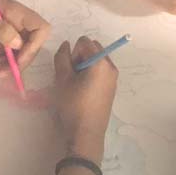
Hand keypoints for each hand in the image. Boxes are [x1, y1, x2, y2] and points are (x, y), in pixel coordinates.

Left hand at [0, 0, 50, 77]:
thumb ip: (0, 30)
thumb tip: (19, 45)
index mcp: (15, 11)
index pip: (40, 28)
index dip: (35, 46)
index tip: (19, 59)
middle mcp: (16, 19)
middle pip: (32, 42)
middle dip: (21, 59)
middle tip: (6, 72)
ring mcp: (8, 26)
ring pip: (20, 49)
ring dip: (11, 61)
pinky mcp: (0, 34)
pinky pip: (8, 49)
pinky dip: (1, 57)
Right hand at [53, 36, 118, 160]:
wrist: (87, 133)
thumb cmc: (73, 105)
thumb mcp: (62, 79)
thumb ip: (62, 57)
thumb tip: (66, 44)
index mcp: (101, 62)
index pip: (84, 41)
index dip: (73, 52)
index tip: (69, 69)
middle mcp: (111, 66)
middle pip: (93, 48)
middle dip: (80, 57)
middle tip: (72, 76)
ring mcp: (113, 77)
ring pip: (96, 60)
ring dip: (84, 66)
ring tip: (76, 85)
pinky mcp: (112, 87)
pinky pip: (100, 71)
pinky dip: (90, 74)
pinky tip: (83, 91)